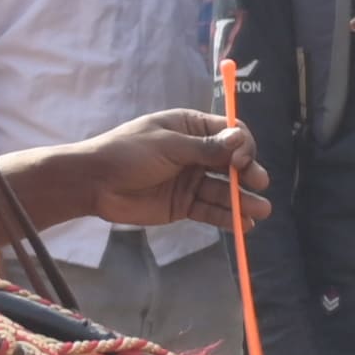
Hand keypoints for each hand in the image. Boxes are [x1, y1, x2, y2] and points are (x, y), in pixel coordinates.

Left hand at [52, 109, 258, 231]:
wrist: (93, 182)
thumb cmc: (127, 153)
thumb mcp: (168, 145)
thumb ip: (206, 147)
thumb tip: (241, 139)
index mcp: (191, 129)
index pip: (231, 134)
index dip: (243, 145)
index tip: (242, 159)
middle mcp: (196, 154)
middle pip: (233, 163)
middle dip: (248, 174)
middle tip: (259, 183)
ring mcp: (191, 181)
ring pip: (224, 190)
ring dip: (243, 200)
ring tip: (261, 212)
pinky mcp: (184, 205)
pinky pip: (210, 211)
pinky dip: (227, 218)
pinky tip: (243, 224)